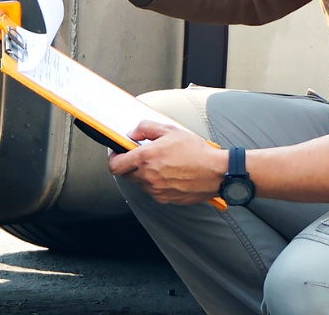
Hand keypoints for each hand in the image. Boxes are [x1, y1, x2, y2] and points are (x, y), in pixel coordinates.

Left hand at [107, 121, 227, 204]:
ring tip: (161, 165)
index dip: (113, 159)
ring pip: (140, 183)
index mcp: (145, 158)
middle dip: (129, 165)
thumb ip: (146, 128)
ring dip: (144, 175)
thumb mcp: (170, 130)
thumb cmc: (196, 151)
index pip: (115, 165)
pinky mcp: (165, 199)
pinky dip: (156, 184)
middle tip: (142, 157)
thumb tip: (133, 133)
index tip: (118, 154)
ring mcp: (156, 190)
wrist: (215, 172)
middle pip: (126, 175)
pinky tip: (169, 175)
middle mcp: (147, 177)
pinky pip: (153, 191)